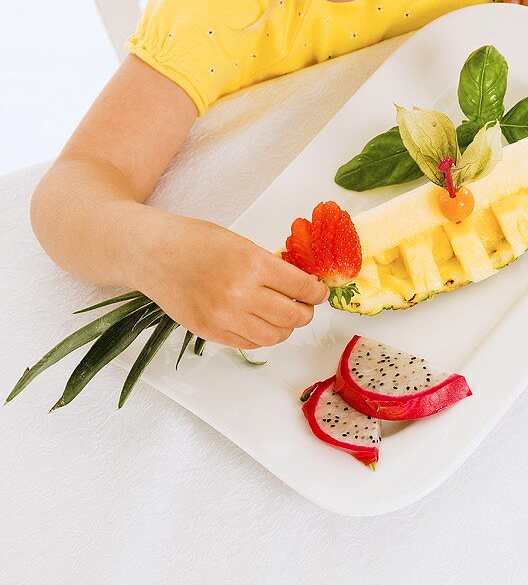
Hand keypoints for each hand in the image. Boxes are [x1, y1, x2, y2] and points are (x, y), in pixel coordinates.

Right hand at [137, 213, 328, 349]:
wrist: (152, 253)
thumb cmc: (194, 241)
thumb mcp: (240, 242)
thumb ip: (269, 264)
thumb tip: (299, 283)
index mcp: (253, 263)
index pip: (302, 287)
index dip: (317, 292)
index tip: (319, 292)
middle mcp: (240, 293)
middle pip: (293, 316)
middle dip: (305, 312)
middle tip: (306, 305)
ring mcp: (224, 316)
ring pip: (274, 336)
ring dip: (286, 328)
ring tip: (284, 316)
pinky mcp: (210, 332)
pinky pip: (249, 343)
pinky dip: (262, 336)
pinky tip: (260, 322)